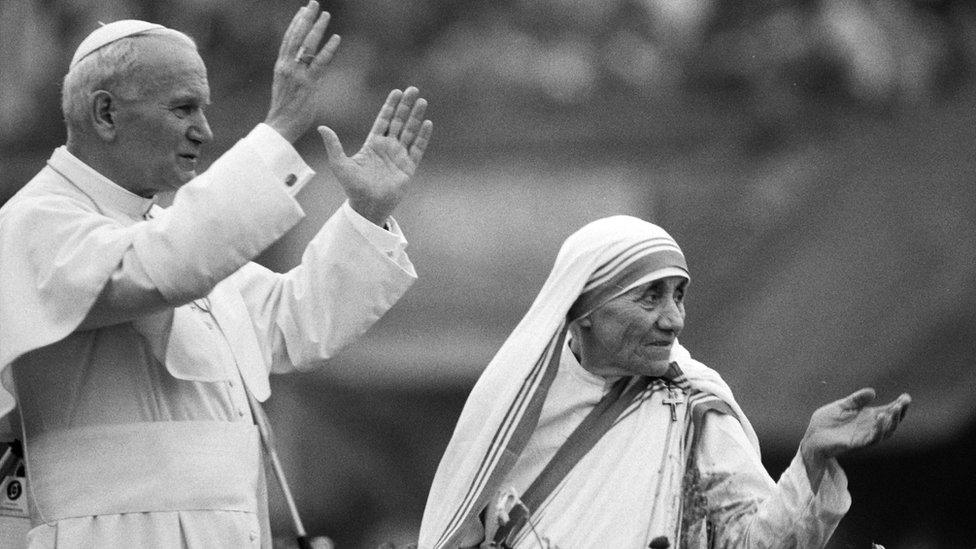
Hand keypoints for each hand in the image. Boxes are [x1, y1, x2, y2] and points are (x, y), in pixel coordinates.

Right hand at [264, 0, 341, 142]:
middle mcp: (287, 67)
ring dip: (317, 28)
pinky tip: (337, 38)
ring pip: (308, 46)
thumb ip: (292, 72)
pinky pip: (320, 63)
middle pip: (297, 36)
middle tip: (314, 3)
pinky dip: (329, 49)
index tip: (303, 10)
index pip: (289, 39)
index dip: (296, 23)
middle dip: (306, 18)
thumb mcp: (285, 86)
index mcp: (281, 66)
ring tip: (325, 14)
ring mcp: (298, 75)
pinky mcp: (309, 85)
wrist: (280, 126)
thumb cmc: (284, 110)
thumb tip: (302, 63)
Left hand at [318, 87, 432, 224]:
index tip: (397, 92)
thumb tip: (321, 127)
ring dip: (416, 116)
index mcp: (373, 144)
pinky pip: (417, 149)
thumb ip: (333, 145)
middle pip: (399, 122)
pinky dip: (423, 136)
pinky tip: (427, 123)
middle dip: (406, 106)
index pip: (383, 120)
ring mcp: (399, 156)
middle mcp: (388, 147)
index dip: (390, 106)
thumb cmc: (352, 187)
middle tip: (413, 89)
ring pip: (410, 131)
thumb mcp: (340, 164)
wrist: (367, 206)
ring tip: (423, 101)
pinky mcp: (408, 167)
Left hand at [799, 388, 910, 489]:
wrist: (812, 436)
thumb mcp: (842, 406)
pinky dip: (878, 430)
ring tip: (894, 410)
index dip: (898, 406)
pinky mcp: (857, 444)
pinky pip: (872, 439)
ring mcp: (864, 437)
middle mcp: (869, 428)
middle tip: (903, 402)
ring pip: (884, 433)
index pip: (888, 412)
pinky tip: (880, 419)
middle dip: (899, 413)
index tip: (906, 397)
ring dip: (891, 422)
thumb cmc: (826, 421)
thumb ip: (856, 399)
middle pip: (890, 423)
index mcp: (867, 417)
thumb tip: (873, 392)